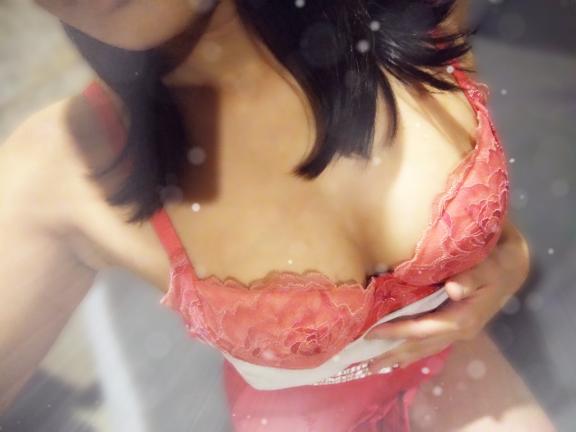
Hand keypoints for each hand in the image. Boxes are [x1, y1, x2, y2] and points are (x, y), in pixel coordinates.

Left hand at [365, 219, 530, 373]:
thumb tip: (454, 288)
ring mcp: (457, 331)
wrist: (513, 267)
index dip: (396, 332)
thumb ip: (472, 277)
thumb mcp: (489, 266)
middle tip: (364, 365)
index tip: (371, 334)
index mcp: (463, 319)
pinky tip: (398, 354)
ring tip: (375, 366)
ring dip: (399, 357)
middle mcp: (459, 330)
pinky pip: (429, 342)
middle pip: (420, 346)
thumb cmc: (498, 262)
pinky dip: (411, 350)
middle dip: (392, 355)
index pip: (422, 329)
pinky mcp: (455, 327)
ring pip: (424, 348)